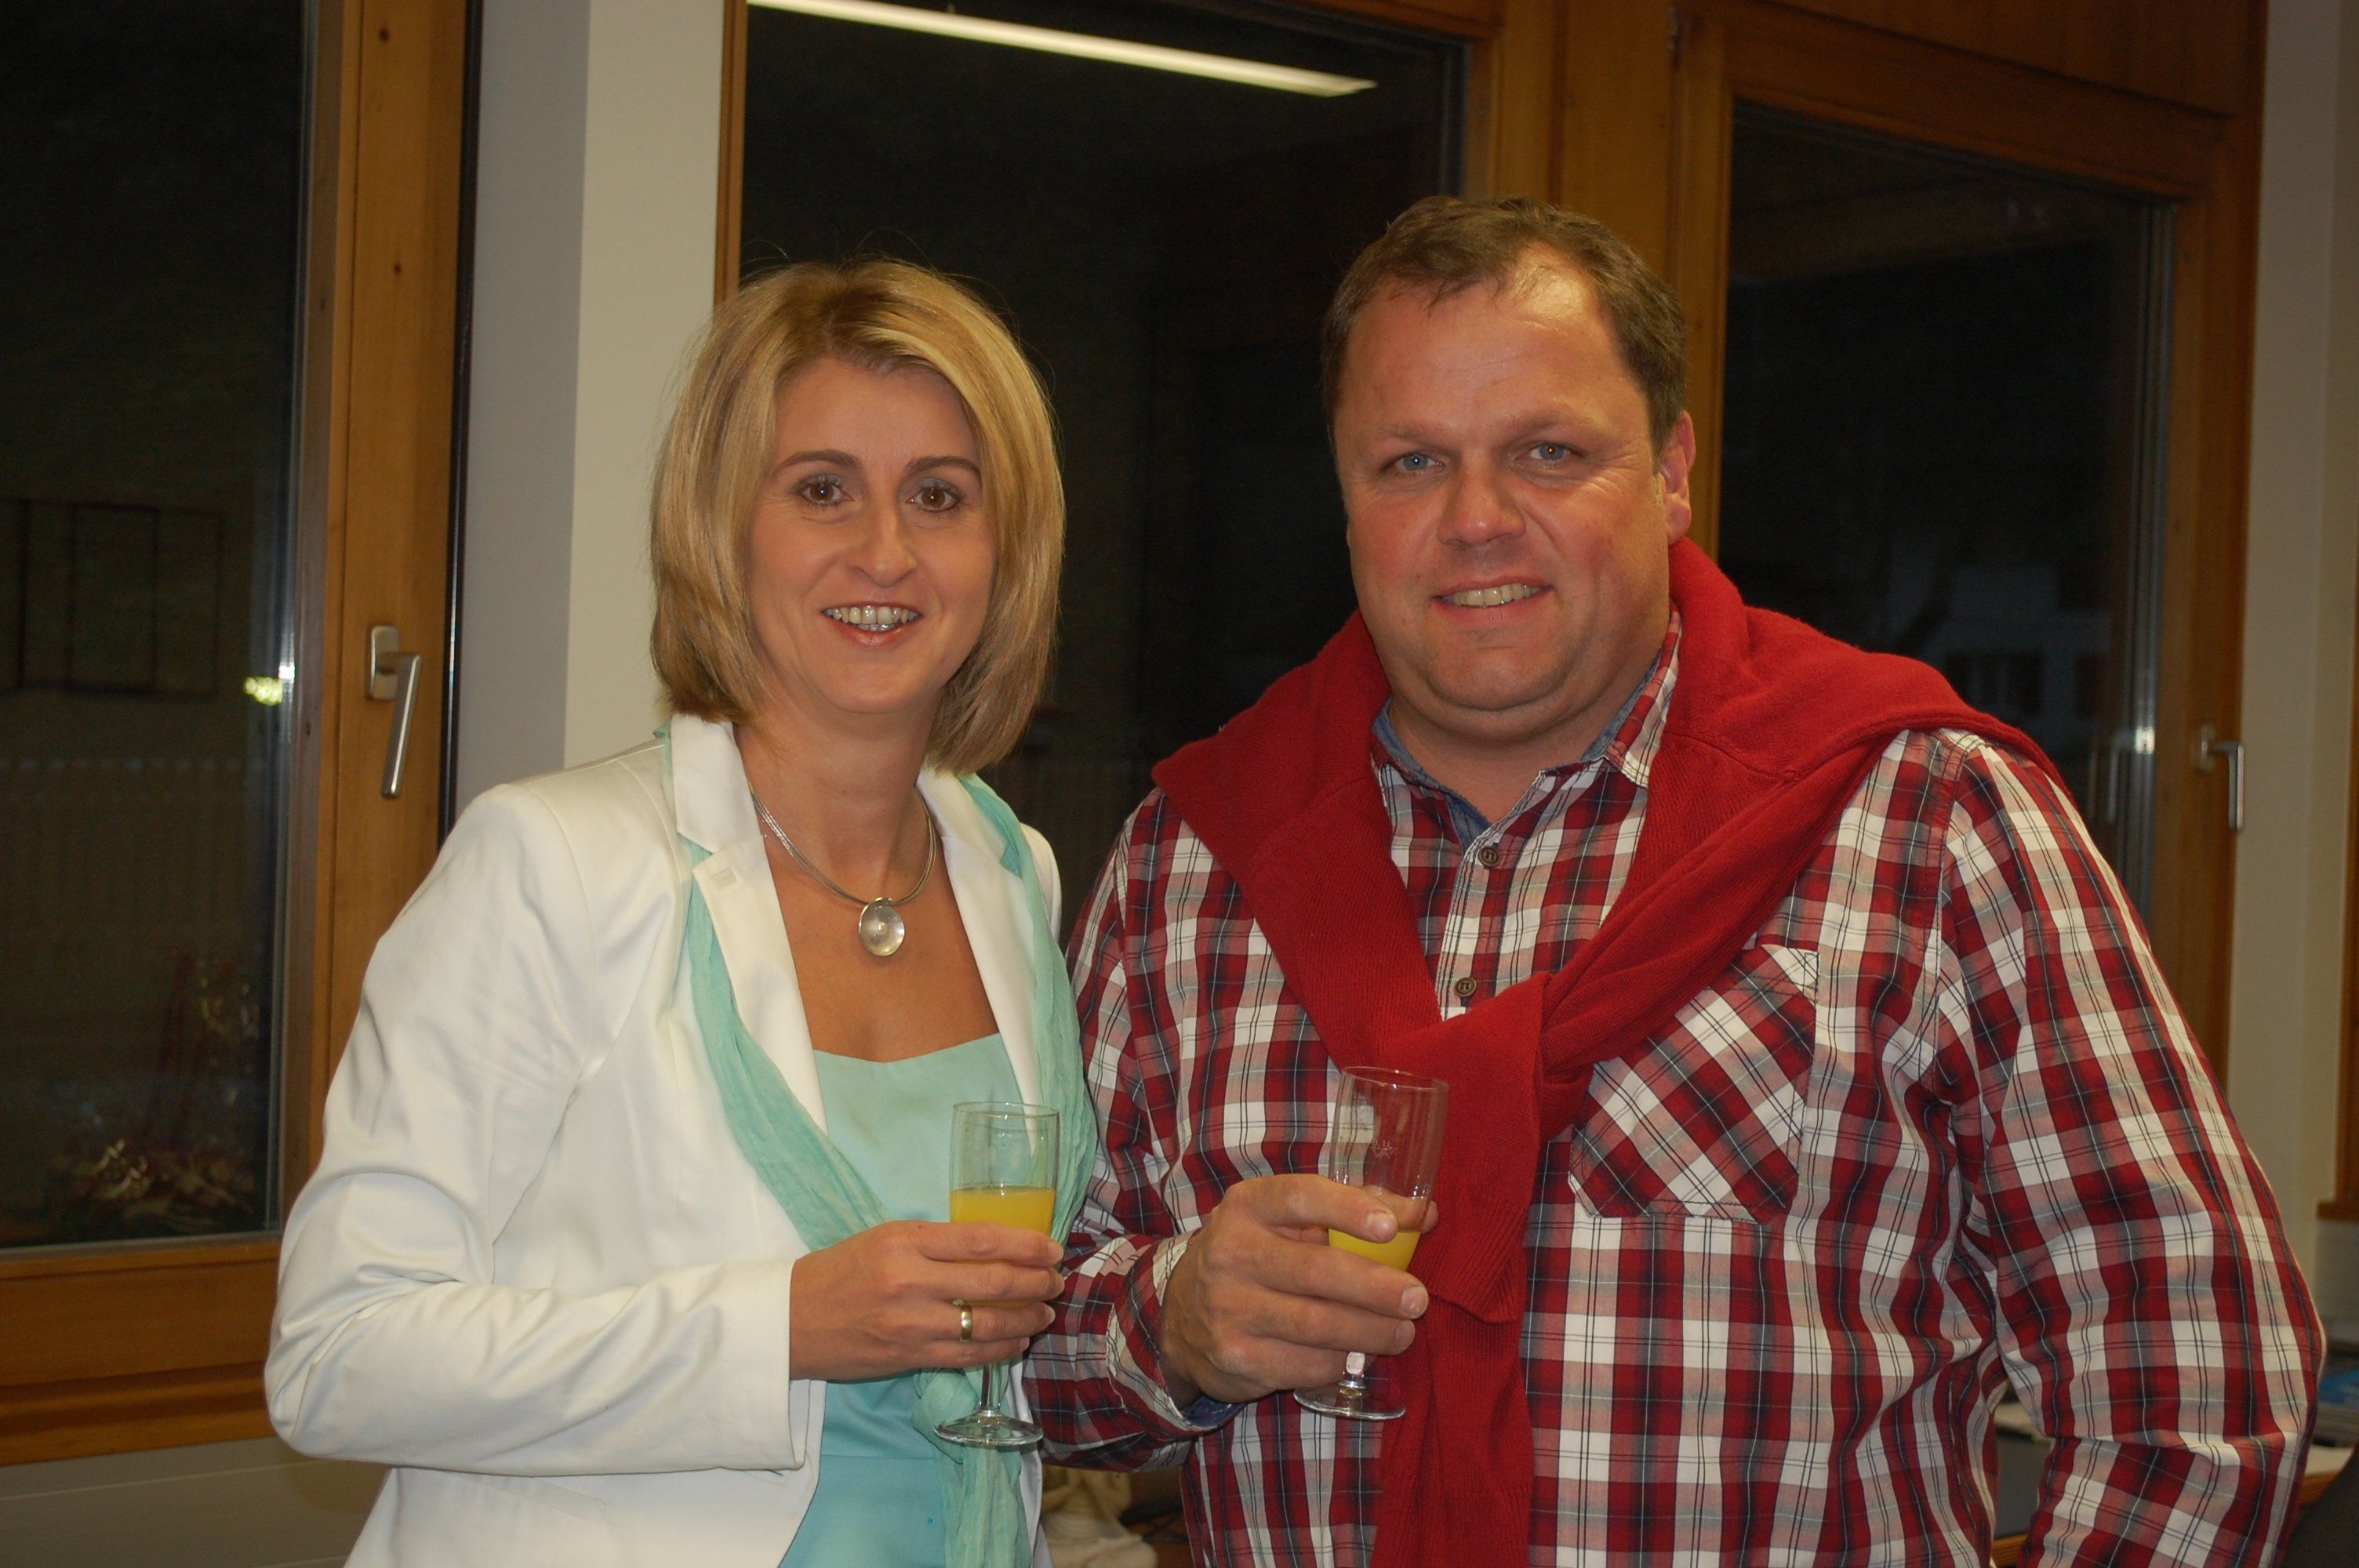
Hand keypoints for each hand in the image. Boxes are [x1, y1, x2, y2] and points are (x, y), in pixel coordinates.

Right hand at [789, 1220, 1063, 1382]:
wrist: (790, 1321)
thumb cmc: (839, 1272)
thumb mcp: (882, 1239)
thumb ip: (934, 1243)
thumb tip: (995, 1247)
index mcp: (904, 1242)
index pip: (980, 1239)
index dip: (1024, 1244)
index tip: (1051, 1247)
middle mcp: (910, 1281)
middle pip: (992, 1282)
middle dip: (1035, 1282)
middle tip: (1056, 1280)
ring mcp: (911, 1324)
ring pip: (987, 1324)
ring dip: (1026, 1319)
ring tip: (1044, 1313)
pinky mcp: (909, 1358)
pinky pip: (968, 1357)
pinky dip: (1001, 1350)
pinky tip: (1017, 1342)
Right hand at [1159, 1175, 1432, 1406]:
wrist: (1181, 1317)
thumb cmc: (1257, 1256)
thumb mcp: (1288, 1222)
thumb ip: (1354, 1210)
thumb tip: (1424, 1214)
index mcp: (1248, 1206)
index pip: (1301, 1198)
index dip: (1348, 1210)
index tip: (1390, 1227)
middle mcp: (1230, 1253)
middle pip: (1316, 1271)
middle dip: (1376, 1287)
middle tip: (1417, 1299)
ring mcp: (1228, 1308)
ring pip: (1316, 1324)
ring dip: (1370, 1331)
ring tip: (1403, 1332)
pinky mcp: (1235, 1358)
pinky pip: (1304, 1364)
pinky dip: (1340, 1362)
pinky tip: (1358, 1356)